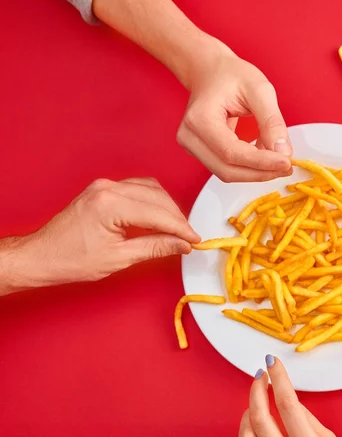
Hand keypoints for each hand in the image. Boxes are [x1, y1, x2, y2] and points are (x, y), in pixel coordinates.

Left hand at [0, 178, 199, 291]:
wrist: (42, 255)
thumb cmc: (71, 259)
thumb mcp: (119, 258)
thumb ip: (155, 247)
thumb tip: (181, 244)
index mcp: (110, 204)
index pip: (159, 213)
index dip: (181, 228)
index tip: (194, 240)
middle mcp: (108, 188)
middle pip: (158, 197)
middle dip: (177, 218)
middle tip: (188, 239)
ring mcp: (105, 186)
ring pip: (151, 189)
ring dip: (167, 208)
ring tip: (176, 230)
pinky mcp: (104, 189)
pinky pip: (138, 188)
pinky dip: (154, 201)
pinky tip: (159, 217)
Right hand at [92, 0, 291, 182]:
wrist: (209, 71)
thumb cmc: (231, 75)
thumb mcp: (259, 90)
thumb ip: (272, 122)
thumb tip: (284, 152)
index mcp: (200, 119)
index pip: (232, 153)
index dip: (261, 162)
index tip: (287, 162)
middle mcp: (189, 137)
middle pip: (227, 169)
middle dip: (260, 172)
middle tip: (287, 167)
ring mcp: (192, 146)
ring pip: (227, 173)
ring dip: (256, 173)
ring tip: (279, 162)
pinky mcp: (201, 152)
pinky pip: (226, 167)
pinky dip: (249, 167)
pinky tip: (266, 157)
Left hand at [239, 355, 334, 436]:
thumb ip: (312, 423)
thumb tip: (295, 403)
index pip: (288, 403)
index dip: (279, 378)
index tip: (272, 361)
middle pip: (260, 417)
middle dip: (256, 390)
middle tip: (260, 375)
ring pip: (246, 434)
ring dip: (248, 411)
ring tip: (256, 400)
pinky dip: (245, 430)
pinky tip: (251, 423)